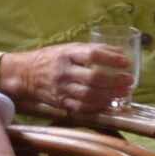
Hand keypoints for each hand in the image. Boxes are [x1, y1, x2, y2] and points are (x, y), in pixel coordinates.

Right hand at [0, 42, 134, 113]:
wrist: (25, 74)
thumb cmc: (52, 58)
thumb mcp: (70, 47)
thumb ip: (94, 49)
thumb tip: (120, 52)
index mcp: (67, 54)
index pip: (92, 55)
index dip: (111, 59)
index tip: (125, 62)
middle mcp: (64, 71)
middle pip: (92, 78)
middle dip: (114, 80)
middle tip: (129, 80)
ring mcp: (62, 89)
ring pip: (89, 95)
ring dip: (110, 95)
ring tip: (124, 92)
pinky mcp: (61, 102)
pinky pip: (82, 107)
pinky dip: (98, 106)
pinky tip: (109, 102)